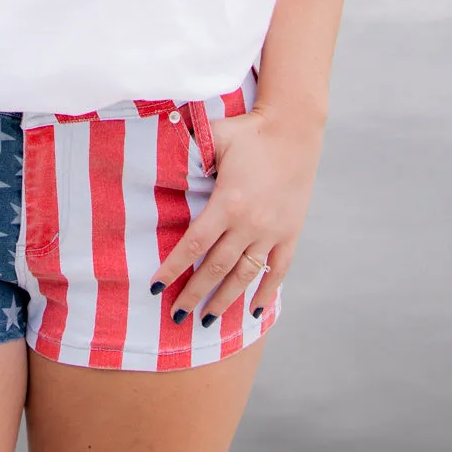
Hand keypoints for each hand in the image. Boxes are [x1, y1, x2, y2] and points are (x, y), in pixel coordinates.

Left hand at [149, 104, 325, 324]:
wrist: (295, 129)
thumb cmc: (249, 130)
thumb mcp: (215, 135)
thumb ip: (187, 147)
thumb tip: (156, 149)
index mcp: (227, 203)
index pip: (194, 245)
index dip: (174, 268)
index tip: (156, 288)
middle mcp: (250, 223)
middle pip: (216, 268)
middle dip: (194, 295)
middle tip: (176, 317)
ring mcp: (272, 231)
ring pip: (245, 275)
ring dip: (225, 300)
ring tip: (207, 322)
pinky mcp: (291, 233)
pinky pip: (278, 270)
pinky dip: (266, 292)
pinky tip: (253, 310)